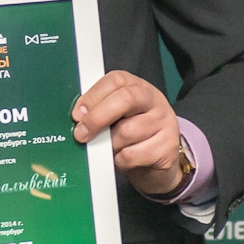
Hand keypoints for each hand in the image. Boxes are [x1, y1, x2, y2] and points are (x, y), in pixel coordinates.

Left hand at [72, 71, 185, 196]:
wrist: (157, 162)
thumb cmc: (131, 136)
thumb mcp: (117, 117)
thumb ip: (100, 110)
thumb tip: (78, 117)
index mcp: (138, 87)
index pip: (115, 81)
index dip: (93, 97)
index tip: (77, 115)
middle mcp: (154, 100)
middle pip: (125, 99)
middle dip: (97, 118)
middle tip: (81, 134)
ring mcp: (164, 122)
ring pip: (127, 132)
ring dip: (109, 145)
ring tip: (108, 149)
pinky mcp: (167, 146)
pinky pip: (132, 154)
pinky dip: (120, 160)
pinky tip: (122, 158)